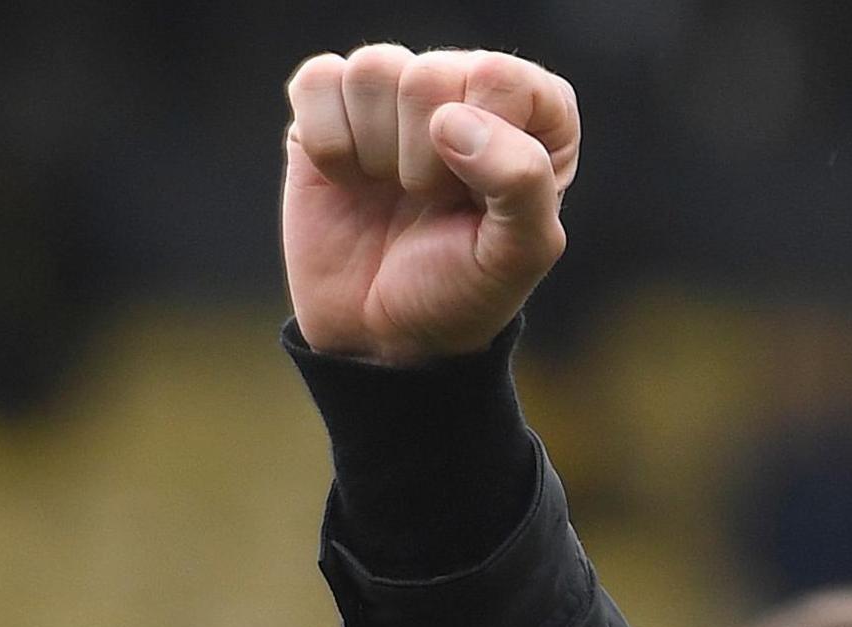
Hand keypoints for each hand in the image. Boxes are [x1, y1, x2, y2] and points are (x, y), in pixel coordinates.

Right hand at [283, 46, 580, 364]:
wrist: (382, 332)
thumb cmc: (462, 289)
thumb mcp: (519, 254)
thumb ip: (521, 182)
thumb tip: (452, 120)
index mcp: (532, 116)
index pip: (503, 77)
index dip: (483, 140)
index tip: (475, 194)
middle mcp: (465, 91)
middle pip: (430, 74)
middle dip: (424, 158)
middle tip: (429, 201)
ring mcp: (393, 95)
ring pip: (374, 69)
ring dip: (376, 151)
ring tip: (392, 191)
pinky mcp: (330, 104)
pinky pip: (319, 80)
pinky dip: (329, 143)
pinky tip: (348, 179)